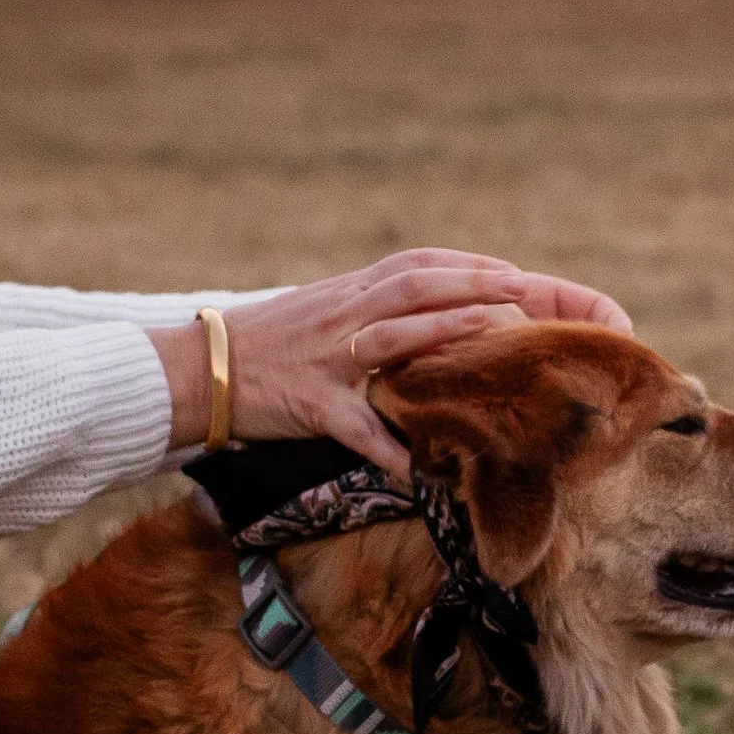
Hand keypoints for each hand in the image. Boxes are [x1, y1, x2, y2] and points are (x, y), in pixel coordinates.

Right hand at [148, 249, 630, 476]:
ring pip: (393, 335)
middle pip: (418, 286)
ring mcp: (330, 357)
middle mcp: (346, 314)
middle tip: (529, 292)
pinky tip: (420, 467)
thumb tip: (421, 319)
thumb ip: (371, 312)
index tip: (518, 274)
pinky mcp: (311, 402)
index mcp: (352, 292)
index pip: (421, 265)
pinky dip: (387, 445)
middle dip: (476, 285)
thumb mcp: (321, 313)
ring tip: (496, 340)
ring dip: (446, 332)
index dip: (472, 267)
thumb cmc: (265, 345)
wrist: (204, 369)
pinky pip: (354, 427)